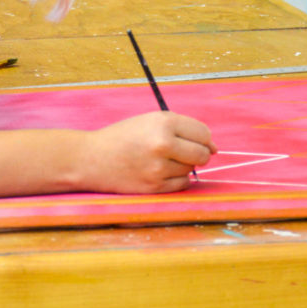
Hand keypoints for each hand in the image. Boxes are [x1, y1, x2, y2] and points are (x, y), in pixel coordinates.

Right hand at [81, 111, 215, 194]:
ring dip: (181, 167)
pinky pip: (182, 185)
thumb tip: (215, 149)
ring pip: (191, 170)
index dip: (202, 138)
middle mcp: (163, 143)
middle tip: (179, 153)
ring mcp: (159, 167)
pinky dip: (175, 180)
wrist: (91, 158)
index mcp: (163, 122)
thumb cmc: (123, 137)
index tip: (193, 141)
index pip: (203, 133)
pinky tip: (157, 172)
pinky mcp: (155, 186)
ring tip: (158, 160)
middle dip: (197, 154)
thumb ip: (183, 129)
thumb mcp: (150, 121)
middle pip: (203, 154)